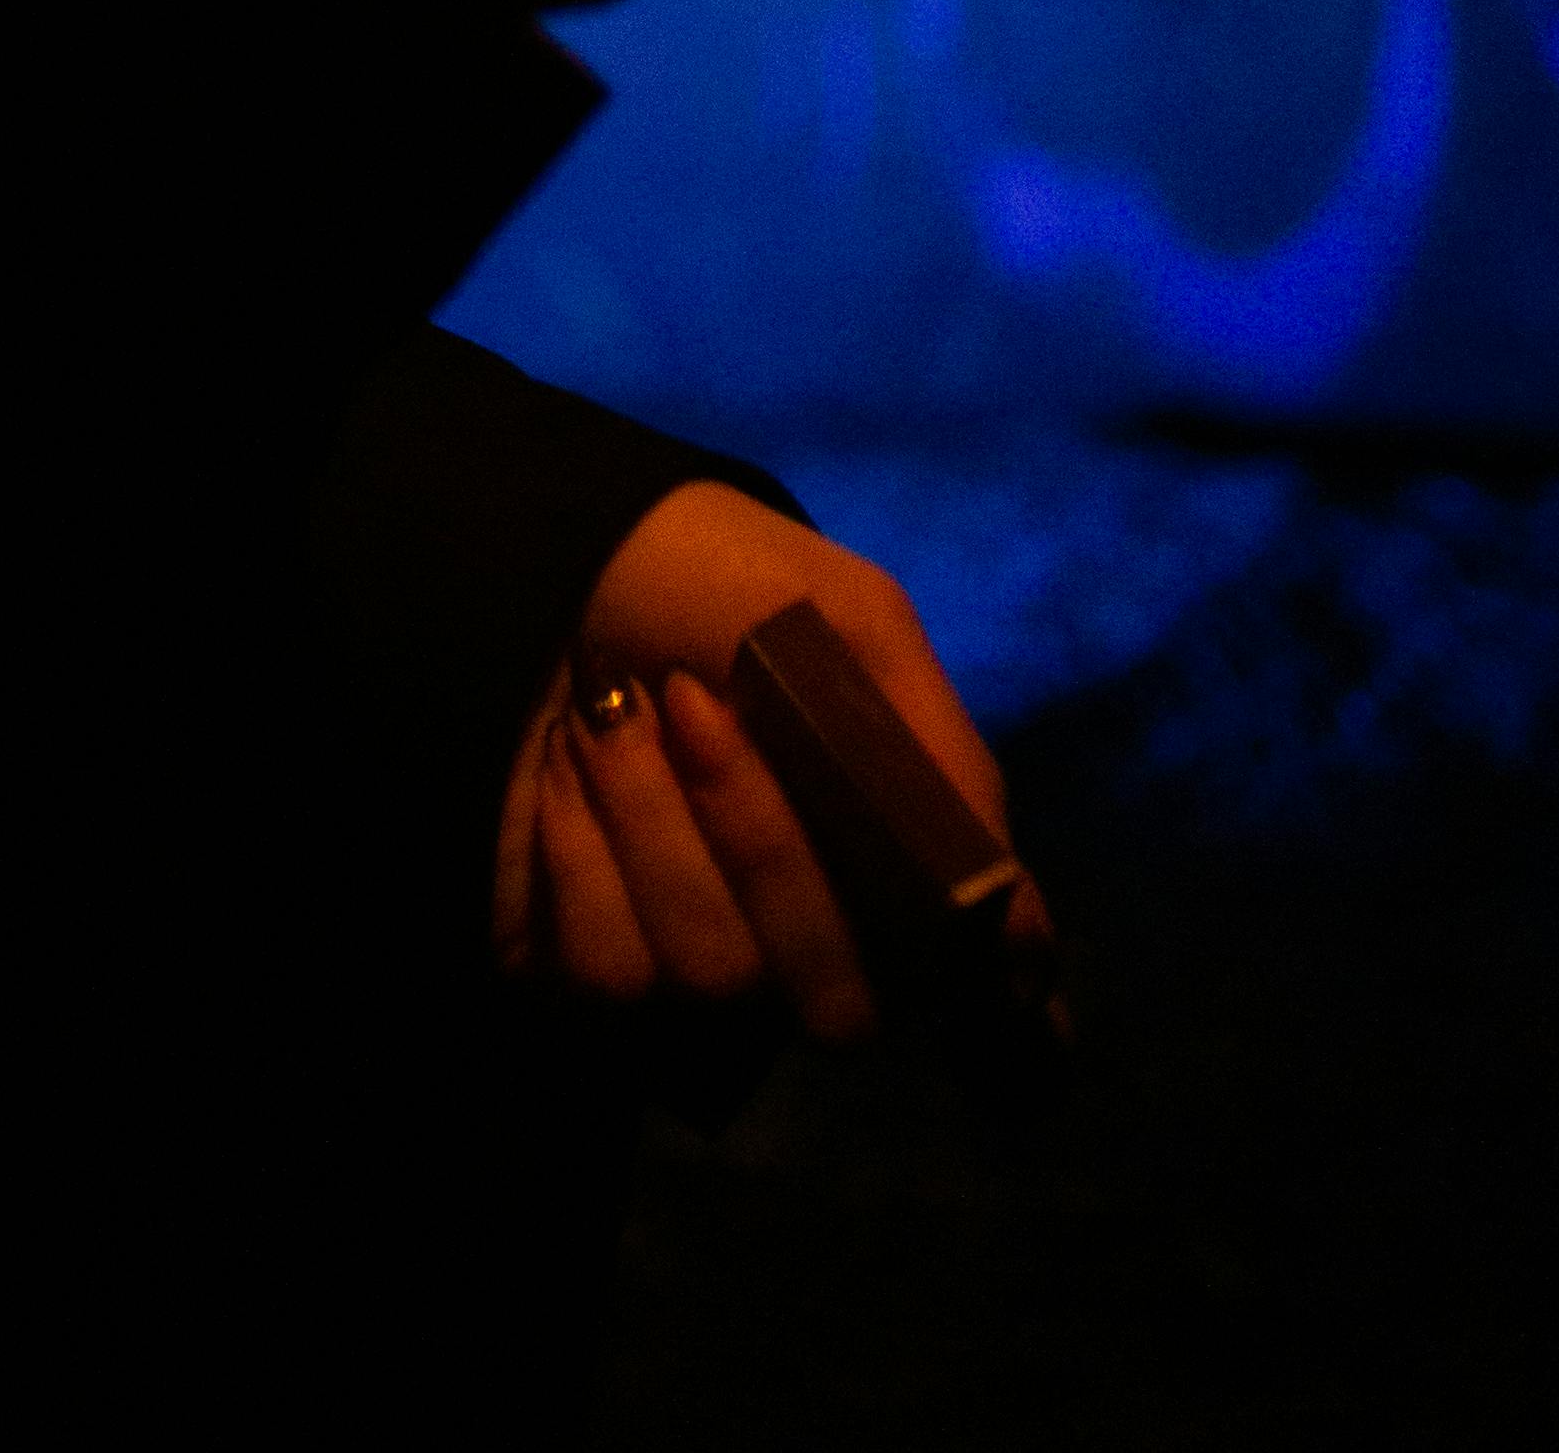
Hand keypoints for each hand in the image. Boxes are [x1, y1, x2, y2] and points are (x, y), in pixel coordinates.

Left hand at [491, 484, 1050, 1035]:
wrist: (530, 542)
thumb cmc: (702, 571)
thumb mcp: (850, 628)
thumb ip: (940, 769)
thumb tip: (1027, 944)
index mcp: (873, 850)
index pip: (955, 986)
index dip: (992, 1016)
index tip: (984, 983)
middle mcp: (792, 927)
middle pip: (842, 1003)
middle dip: (768, 847)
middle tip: (697, 708)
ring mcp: (686, 952)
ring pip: (716, 975)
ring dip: (657, 820)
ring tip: (614, 705)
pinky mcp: (578, 963)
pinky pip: (611, 969)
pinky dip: (584, 849)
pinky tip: (562, 767)